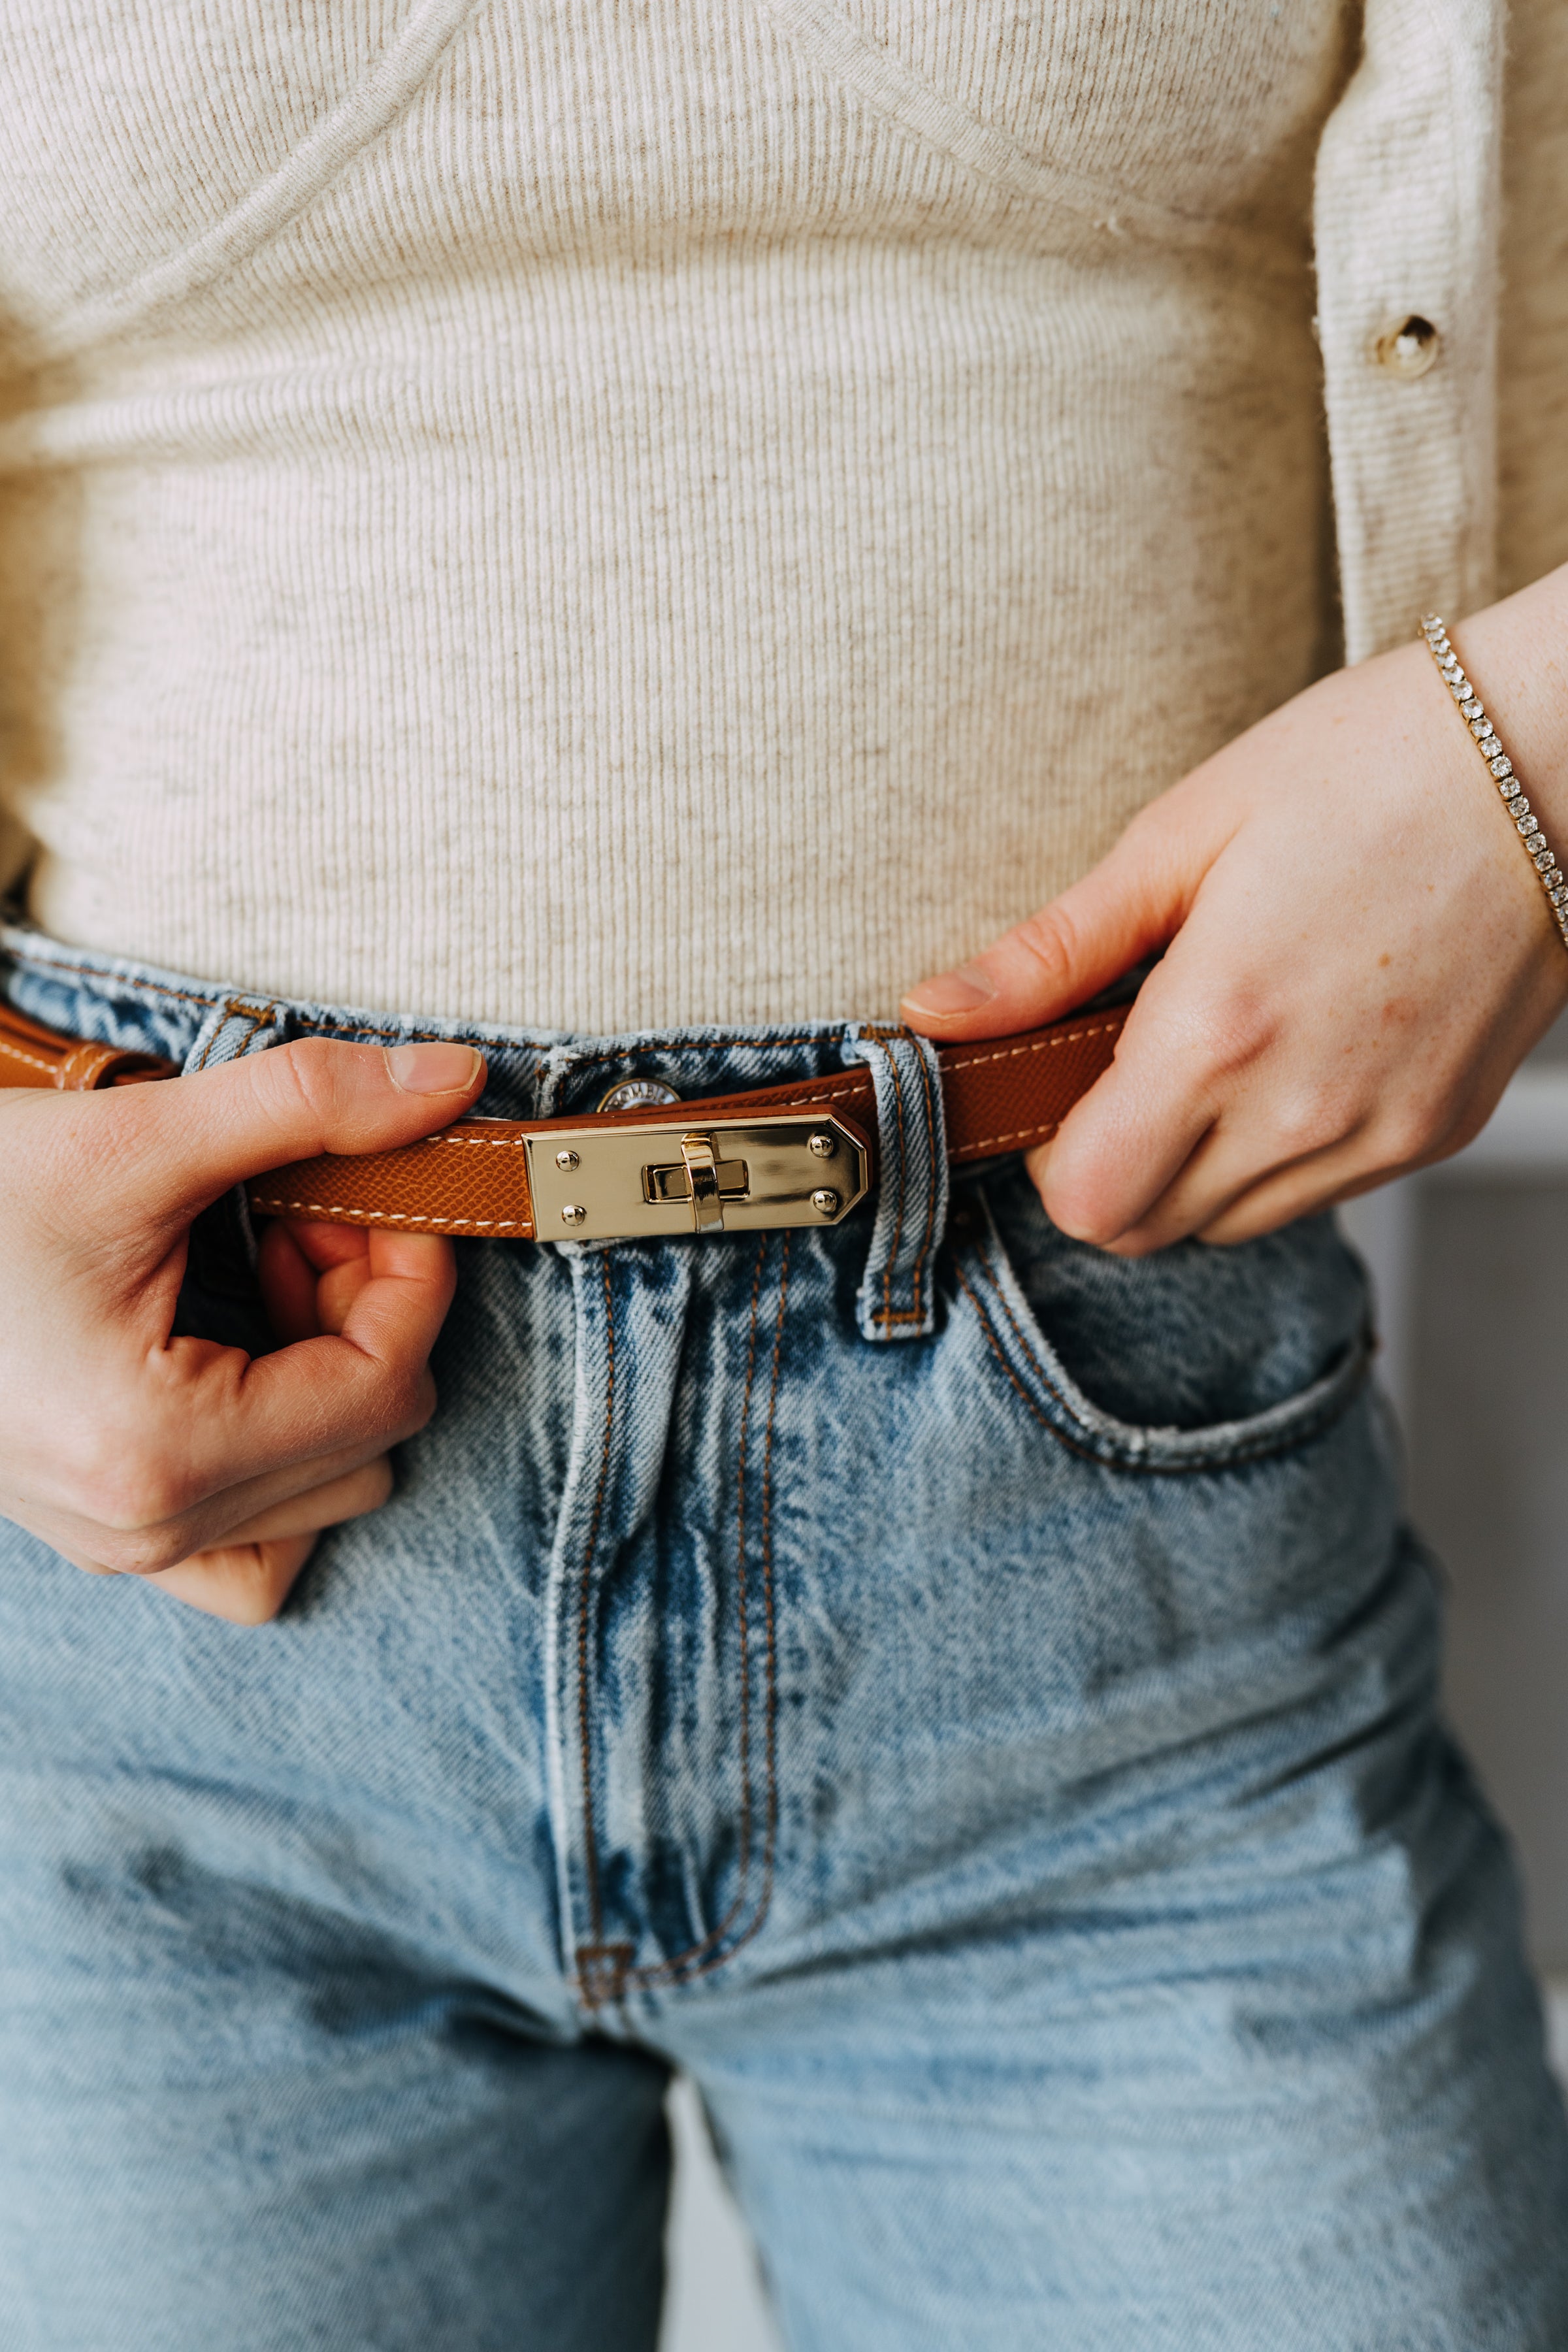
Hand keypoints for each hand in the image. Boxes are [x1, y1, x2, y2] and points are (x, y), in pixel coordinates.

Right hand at [0, 1036, 484, 1621]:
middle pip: (376, 1438)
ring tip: (260, 1272)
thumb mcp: (132, 1139)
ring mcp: (127, 1547)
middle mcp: (147, 1529)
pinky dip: (288, 1457)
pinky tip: (245, 1354)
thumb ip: (306, 1106)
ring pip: (334, 1493)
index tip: (371, 1188)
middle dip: (367, 1311)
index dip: (411, 1272)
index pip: (388, 1384)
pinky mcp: (111, 1535)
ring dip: (334, 1374)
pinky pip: (258, 1547)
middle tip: (296, 1215)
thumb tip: (455, 1080)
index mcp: (157, 1453)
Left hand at [902, 572, 1567, 1252]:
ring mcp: (1380, 1133)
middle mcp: (1304, 1110)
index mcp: (1220, 1031)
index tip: (1064, 1082)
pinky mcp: (1436, 1132)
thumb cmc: (1370, 763)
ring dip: (1198, 1163)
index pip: (1088, 1200)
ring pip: (1233, 1223)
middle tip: (1132, 1058)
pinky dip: (1279, 1151)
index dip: (1053, 1157)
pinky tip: (1298, 1046)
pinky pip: (1318, 1192)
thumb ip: (1052, 950)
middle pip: (1150, 1229)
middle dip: (1114, 1165)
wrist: (1554, 755)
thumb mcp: (1181, 835)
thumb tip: (938, 1011)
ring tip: (1226, 1039)